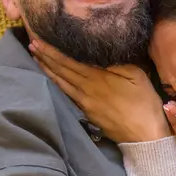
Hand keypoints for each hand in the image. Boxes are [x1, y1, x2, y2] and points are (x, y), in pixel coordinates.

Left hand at [29, 39, 169, 143]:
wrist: (144, 136)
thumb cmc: (144, 103)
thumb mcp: (136, 75)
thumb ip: (116, 61)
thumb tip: (98, 49)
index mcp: (97, 78)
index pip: (68, 61)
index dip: (52, 50)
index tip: (38, 39)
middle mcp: (86, 90)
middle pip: (61, 71)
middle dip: (45, 57)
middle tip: (31, 44)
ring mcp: (84, 103)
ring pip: (61, 83)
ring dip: (47, 70)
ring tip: (35, 58)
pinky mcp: (87, 113)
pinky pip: (67, 95)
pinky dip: (57, 84)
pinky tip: (52, 80)